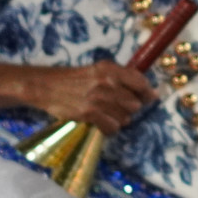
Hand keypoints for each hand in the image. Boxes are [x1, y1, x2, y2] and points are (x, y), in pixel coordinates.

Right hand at [26, 61, 158, 134]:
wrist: (46, 86)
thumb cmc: (75, 79)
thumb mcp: (99, 70)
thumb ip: (123, 78)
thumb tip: (151, 94)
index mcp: (110, 69)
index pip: (141, 82)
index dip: (146, 93)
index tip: (147, 99)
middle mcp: (106, 82)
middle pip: (135, 104)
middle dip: (129, 109)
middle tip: (117, 107)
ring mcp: (98, 98)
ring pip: (125, 118)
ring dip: (119, 119)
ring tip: (106, 114)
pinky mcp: (88, 113)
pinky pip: (112, 128)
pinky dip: (109, 129)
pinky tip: (102, 123)